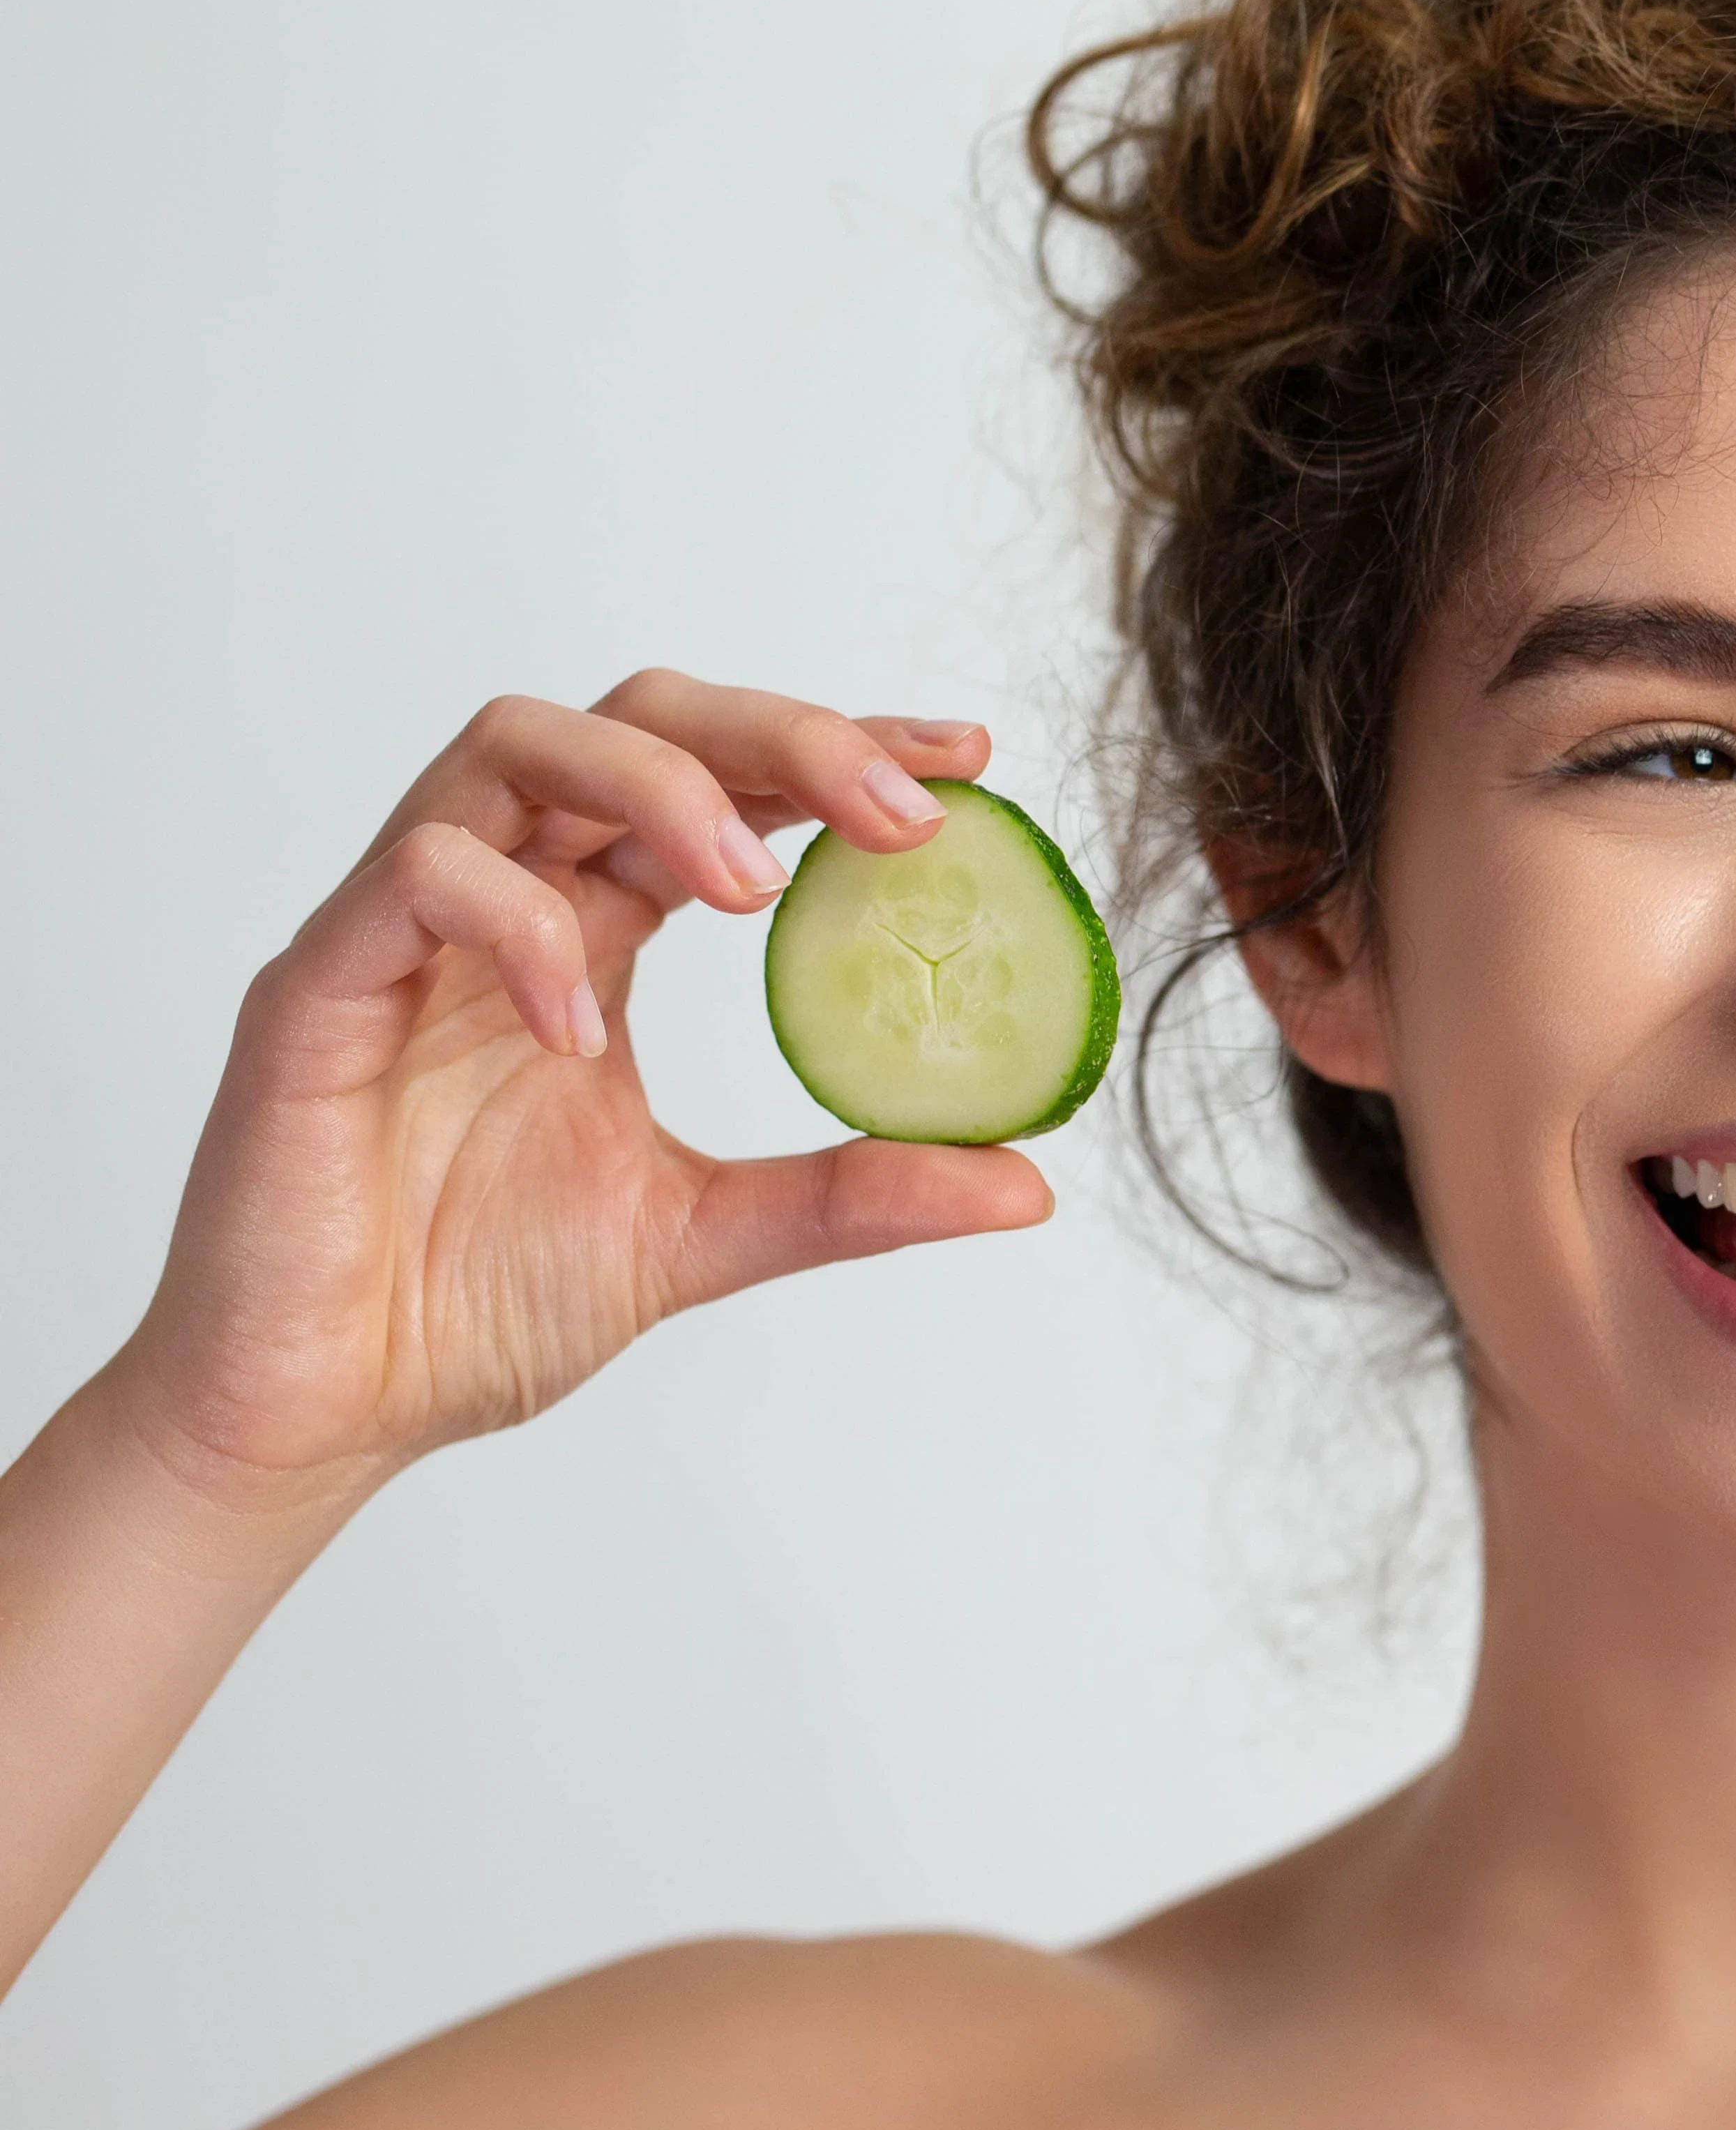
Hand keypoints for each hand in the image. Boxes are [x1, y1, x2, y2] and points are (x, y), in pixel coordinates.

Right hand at [105, 675, 1053, 1504]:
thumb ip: (853, 1194)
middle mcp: (508, 897)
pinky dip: (517, 927)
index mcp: (597, 928)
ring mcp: (405, 927)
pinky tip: (582, 1028)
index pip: (725, 780)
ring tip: (754, 889)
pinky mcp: (316, 984)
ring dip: (655, 789)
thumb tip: (1026, 1181)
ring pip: (516, 743)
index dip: (839, 748)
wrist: (325, 1412)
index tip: (965, 759)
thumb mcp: (708, 1234)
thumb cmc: (475, 1303)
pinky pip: (414, 880)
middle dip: (778, 737)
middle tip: (897, 812)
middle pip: (636, 717)